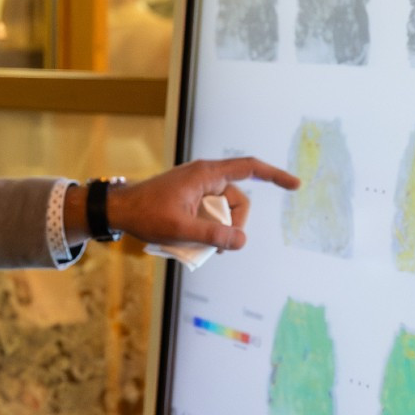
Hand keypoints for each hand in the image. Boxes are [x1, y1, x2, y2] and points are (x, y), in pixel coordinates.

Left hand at [90, 157, 299, 250]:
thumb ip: (213, 234)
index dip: (274, 176)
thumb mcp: (180, 228)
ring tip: (199, 244)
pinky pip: (212, 213)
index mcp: (206, 174)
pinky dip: (209, 228)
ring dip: (219, 229)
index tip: (295, 185)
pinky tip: (195, 240)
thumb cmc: (145, 214)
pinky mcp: (192, 197)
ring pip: (225, 211)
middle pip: (238, 201)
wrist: (119, 209)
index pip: (249, 168)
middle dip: (233, 225)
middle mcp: (205, 176)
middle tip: (215, 247)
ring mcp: (199, 187)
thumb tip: (241, 240)